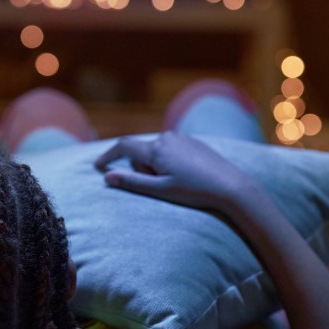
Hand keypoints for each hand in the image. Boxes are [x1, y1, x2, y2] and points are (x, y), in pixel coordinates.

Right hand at [93, 131, 261, 216]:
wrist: (231, 185)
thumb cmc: (194, 191)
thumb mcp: (160, 190)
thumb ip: (132, 182)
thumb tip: (108, 177)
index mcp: (156, 148)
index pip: (123, 146)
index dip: (108, 156)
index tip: (98, 166)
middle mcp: (166, 137)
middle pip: (142, 151)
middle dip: (143, 168)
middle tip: (160, 186)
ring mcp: (181, 138)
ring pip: (157, 150)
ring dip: (157, 165)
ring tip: (177, 183)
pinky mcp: (193, 141)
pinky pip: (171, 149)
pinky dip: (169, 161)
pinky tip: (186, 176)